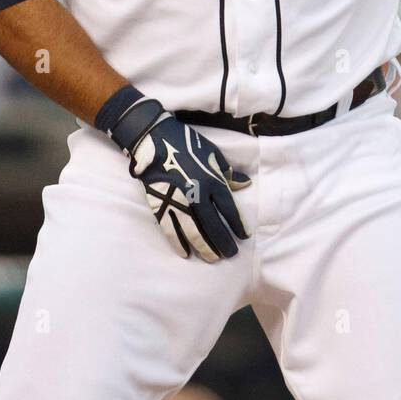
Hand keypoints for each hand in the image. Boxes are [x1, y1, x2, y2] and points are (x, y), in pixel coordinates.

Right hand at [95, 86, 250, 261]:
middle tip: (230, 254)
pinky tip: (186, 253)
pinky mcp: (161, 205)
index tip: (243, 236)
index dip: (237, 225)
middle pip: (214, 225)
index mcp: (212, 181)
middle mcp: (198, 195)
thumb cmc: (187, 145)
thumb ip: (228, 173)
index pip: (229, 209)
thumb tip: (245, 184)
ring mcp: (178, 202)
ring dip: (205, 247)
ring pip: (194, 232)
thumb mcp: (213, 154)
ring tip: (213, 259)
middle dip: (223, 242)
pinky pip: (171, 229)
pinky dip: (178, 243)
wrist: (155, 140)